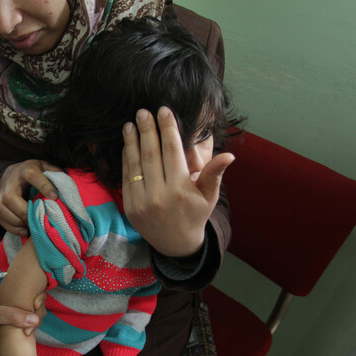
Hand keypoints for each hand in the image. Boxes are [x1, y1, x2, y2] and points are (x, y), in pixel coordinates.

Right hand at [0, 159, 59, 236]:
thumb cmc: (32, 173)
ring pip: (2, 210)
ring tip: (32, 226)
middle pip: (11, 198)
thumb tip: (66, 188)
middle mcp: (10, 182)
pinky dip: (12, 228)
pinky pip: (1, 219)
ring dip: (18, 222)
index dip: (44, 186)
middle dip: (25, 211)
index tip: (54, 197)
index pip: (32, 175)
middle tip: (39, 218)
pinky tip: (25, 231)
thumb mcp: (45, 168)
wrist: (12, 174)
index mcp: (24, 170)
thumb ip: (55, 175)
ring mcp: (1, 195)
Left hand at [121, 107, 233, 257]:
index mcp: (180, 189)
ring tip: (130, 124)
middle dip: (147, 130)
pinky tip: (127, 144)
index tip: (164, 111)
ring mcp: (141, 201)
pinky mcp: (130, 206)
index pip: (172, 151)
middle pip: (151, 154)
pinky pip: (126, 177)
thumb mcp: (209, 196)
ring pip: (135, 164)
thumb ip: (215, 174)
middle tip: (143, 111)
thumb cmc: (195, 215)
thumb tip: (229, 155)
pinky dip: (126, 159)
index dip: (168, 129)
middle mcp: (159, 195)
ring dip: (131, 142)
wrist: (175, 244)